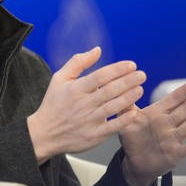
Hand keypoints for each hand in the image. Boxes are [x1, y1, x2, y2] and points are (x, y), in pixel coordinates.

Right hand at [27, 47, 145, 164]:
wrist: (44, 134)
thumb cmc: (53, 104)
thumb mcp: (59, 79)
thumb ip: (78, 63)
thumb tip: (97, 50)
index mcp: (75, 89)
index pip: (100, 76)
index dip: (117, 70)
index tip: (131, 65)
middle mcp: (82, 104)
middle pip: (109, 91)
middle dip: (127, 81)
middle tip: (141, 75)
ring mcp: (88, 121)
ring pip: (112, 107)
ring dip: (128, 98)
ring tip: (140, 89)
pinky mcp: (93, 136)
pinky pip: (111, 127)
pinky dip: (124, 120)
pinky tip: (134, 112)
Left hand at [118, 82, 185, 185]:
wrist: (133, 162)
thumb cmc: (132, 139)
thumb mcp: (126, 121)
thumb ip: (125, 106)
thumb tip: (123, 88)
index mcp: (157, 114)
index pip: (172, 101)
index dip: (183, 93)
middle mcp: (167, 124)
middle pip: (185, 111)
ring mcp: (172, 139)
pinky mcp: (175, 153)